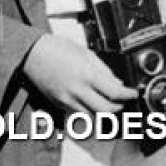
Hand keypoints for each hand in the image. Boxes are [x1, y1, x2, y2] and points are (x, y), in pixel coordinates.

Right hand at [22, 35, 137, 113]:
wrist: (31, 54)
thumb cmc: (58, 48)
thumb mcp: (86, 53)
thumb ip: (103, 70)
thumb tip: (117, 82)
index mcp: (87, 75)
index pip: (114, 92)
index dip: (128, 95)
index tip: (133, 93)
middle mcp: (77, 91)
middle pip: (105, 110)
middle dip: (119, 107)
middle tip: (124, 101)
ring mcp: (66, 100)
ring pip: (92, 116)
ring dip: (104, 113)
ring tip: (110, 104)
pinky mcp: (58, 104)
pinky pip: (78, 113)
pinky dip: (89, 111)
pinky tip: (93, 103)